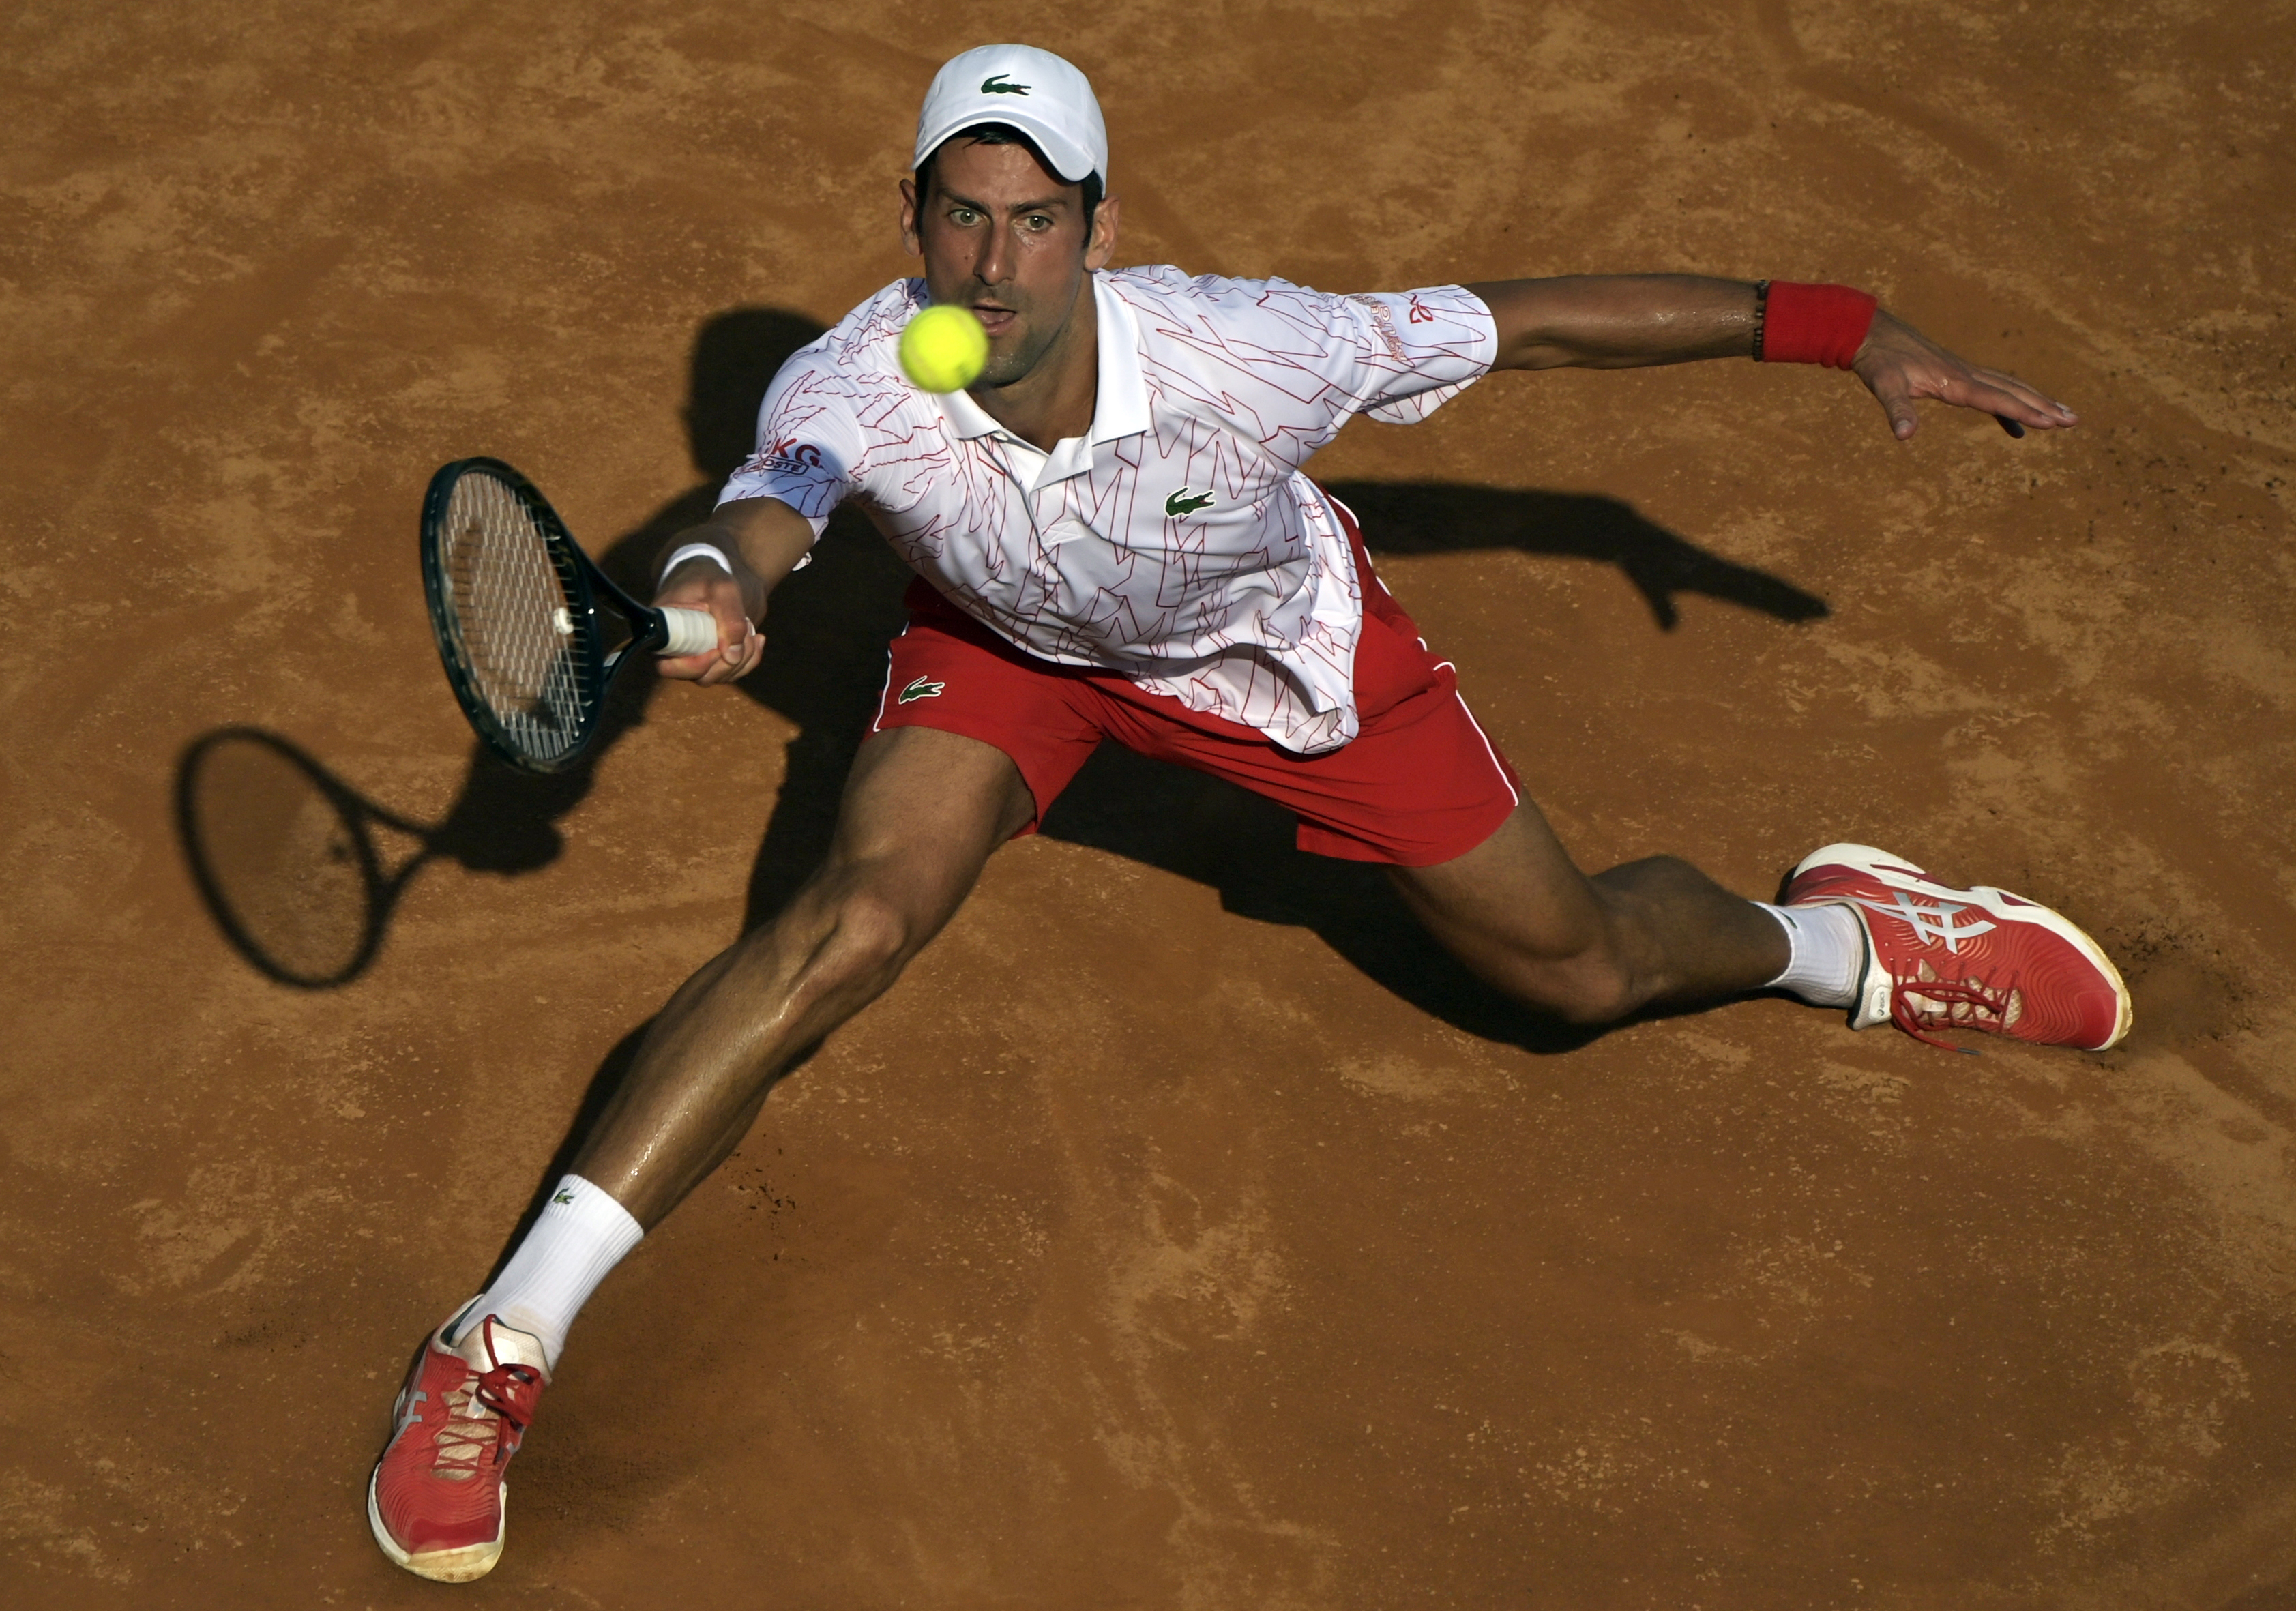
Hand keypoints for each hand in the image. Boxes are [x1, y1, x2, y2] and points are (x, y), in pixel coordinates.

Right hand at [654, 557, 762, 685]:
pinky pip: (733, 671)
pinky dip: (751, 657)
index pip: (667, 666)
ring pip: (720, 676)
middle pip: (700, 676)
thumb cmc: (709, 577)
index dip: (695, 665)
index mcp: (664, 630)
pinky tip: (757, 637)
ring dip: (744, 656)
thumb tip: (733, 656)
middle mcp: (675, 650)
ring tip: (748, 624)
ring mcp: (694, 657)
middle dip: (729, 660)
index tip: (717, 648)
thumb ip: (729, 617)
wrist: (713, 574)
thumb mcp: (722, 588)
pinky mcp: (712, 660)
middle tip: (744, 629)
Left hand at [1853, 311, 2077, 440]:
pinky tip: (2015, 427)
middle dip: (2044, 407)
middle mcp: (1966, 375)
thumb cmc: (1878, 361)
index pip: (1995, 399)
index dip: (2023, 412)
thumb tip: (1904, 435)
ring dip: (2036, 401)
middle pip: (2013, 392)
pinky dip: (2009, 406)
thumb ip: (1896, 410)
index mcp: (1954, 381)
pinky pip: (1992, 390)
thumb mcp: (1883, 386)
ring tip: (2064, 416)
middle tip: (2074, 420)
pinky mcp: (1957, 373)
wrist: (1872, 333)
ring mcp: (1964, 372)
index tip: (2050, 423)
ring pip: (2009, 387)